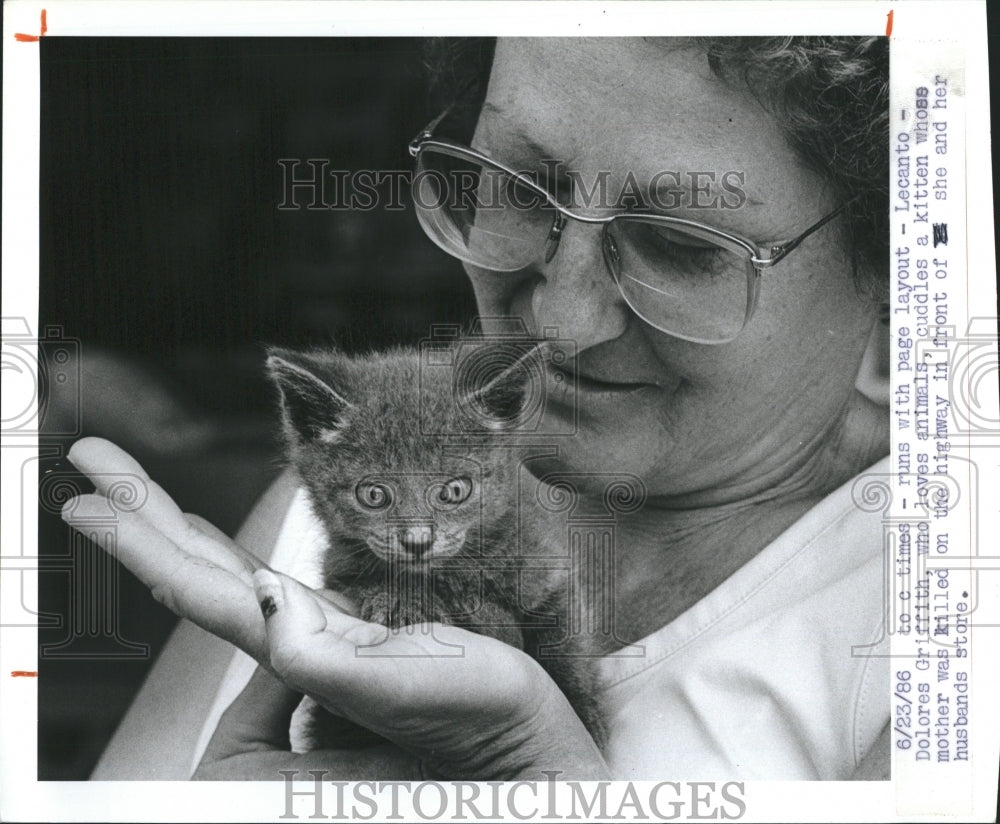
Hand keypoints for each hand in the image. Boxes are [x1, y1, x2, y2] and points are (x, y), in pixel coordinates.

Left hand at [62, 437, 608, 779]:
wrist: (518, 751)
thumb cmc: (477, 728)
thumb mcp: (406, 695)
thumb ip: (335, 663)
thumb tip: (270, 606)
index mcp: (298, 651)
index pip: (197, 590)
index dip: (139, 540)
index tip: (85, 495)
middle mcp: (294, 640)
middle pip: (192, 571)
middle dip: (139, 513)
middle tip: (93, 457)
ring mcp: (317, 635)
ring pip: (221, 572)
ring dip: (170, 526)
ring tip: (133, 491)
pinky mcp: (348, 629)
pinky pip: (264, 580)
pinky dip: (226, 553)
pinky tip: (210, 540)